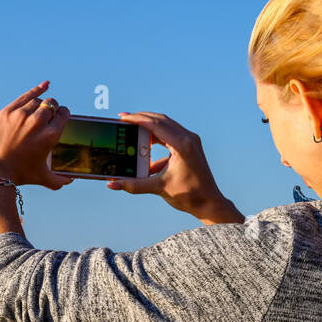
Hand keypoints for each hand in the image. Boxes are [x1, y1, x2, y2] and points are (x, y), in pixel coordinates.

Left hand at [0, 81, 74, 189]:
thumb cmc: (19, 174)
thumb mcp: (42, 177)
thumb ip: (59, 180)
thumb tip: (70, 180)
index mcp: (50, 136)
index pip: (63, 114)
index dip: (63, 113)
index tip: (61, 115)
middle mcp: (38, 122)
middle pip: (51, 104)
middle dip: (53, 108)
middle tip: (49, 113)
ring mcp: (22, 115)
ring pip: (37, 101)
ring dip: (40, 104)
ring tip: (38, 110)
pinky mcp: (8, 111)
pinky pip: (26, 96)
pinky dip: (37, 90)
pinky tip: (44, 86)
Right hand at [107, 111, 242, 223]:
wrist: (209, 203)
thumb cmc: (189, 195)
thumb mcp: (159, 188)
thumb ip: (134, 185)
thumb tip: (112, 184)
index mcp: (182, 145)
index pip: (156, 125)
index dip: (137, 120)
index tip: (122, 117)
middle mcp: (188, 139)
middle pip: (161, 120)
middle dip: (141, 119)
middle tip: (124, 119)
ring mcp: (191, 141)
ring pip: (166, 126)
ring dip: (149, 128)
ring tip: (133, 131)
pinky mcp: (190, 147)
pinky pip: (171, 137)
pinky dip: (157, 140)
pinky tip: (147, 152)